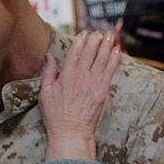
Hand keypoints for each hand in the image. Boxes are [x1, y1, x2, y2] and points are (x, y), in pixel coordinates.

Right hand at [40, 30, 121, 162]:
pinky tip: (118, 50)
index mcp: (66, 75)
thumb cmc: (56, 115)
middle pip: (90, 52)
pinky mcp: (103, 90)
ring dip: (107, 45)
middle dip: (95, 40)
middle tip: (99, 31)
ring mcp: (93, 82)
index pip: (75, 52)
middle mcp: (81, 76)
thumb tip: (49, 56)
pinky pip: (111, 71)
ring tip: (110, 35)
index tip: (84, 33)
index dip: (80, 41)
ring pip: (102, 58)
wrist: (71, 132)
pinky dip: (115, 59)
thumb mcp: (45, 93)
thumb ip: (48, 72)